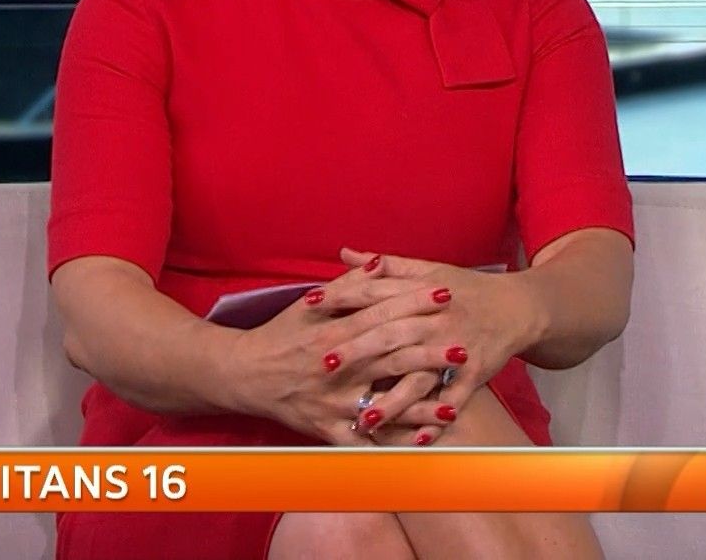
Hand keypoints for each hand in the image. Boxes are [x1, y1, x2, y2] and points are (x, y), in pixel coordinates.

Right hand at [223, 263, 448, 445]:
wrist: (242, 375)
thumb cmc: (279, 334)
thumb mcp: (309, 304)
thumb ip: (349, 285)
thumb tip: (380, 261)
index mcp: (332, 333)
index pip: (381, 314)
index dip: (414, 303)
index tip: (445, 294)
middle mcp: (335, 368)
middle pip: (390, 358)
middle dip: (429, 353)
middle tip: (463, 347)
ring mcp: (332, 402)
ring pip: (382, 404)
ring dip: (419, 406)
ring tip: (452, 404)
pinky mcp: (326, 429)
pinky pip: (364, 443)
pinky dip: (392, 446)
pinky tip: (419, 444)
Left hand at [328, 247, 545, 445]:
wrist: (518, 307)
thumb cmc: (465, 288)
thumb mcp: (427, 269)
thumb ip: (383, 266)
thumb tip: (344, 253)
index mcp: (421, 292)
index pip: (374, 293)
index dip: (341, 298)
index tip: (309, 306)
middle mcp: (436, 320)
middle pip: (390, 334)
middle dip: (356, 349)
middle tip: (323, 364)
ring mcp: (456, 348)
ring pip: (419, 374)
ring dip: (393, 399)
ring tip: (364, 417)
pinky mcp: (475, 374)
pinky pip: (453, 400)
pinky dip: (435, 421)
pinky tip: (413, 440)